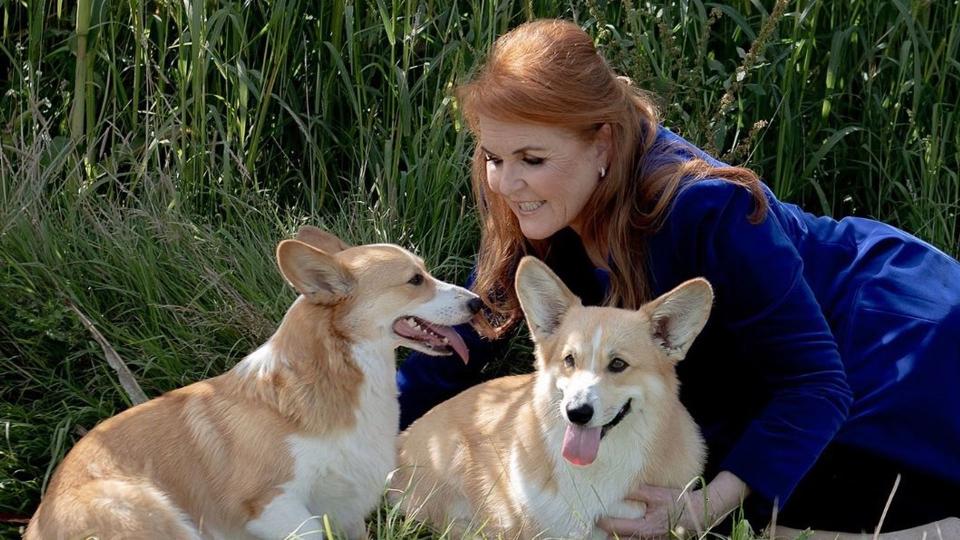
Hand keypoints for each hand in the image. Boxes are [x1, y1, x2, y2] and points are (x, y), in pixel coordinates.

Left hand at [597, 472, 748, 538]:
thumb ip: (637, 492)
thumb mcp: (658, 494)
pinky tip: (615, 531)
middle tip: (589, 520)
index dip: (600, 518)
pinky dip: (622, 536)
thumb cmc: (678, 502)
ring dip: (611, 535)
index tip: (590, 509)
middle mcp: (645, 539)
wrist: (698, 514)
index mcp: (644, 527)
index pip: (613, 525)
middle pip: (614, 539)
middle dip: (602, 530)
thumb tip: (617, 486)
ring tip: (599, 527)